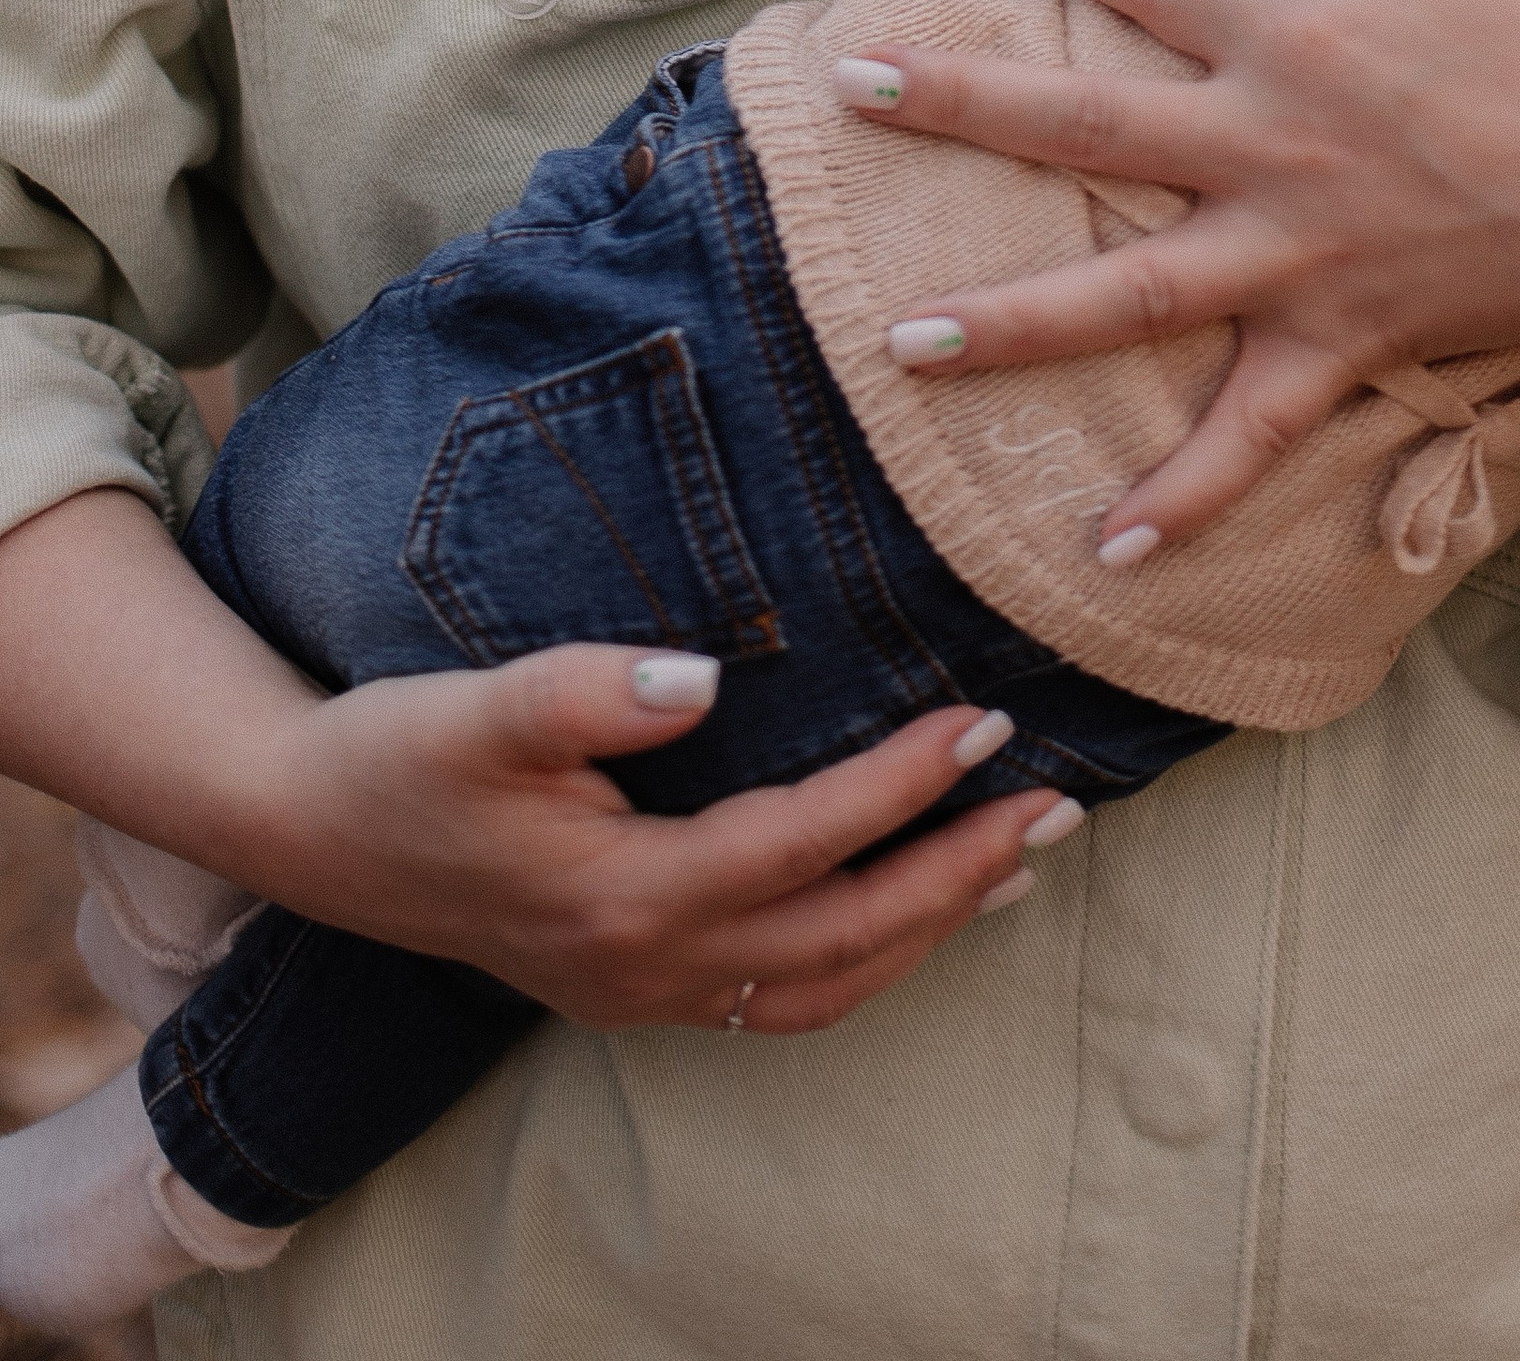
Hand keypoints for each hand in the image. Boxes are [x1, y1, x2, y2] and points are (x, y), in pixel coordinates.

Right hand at [248, 648, 1076, 1033]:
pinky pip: (780, 996)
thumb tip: (700, 674)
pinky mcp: (630, 983)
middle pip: (842, 936)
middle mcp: (647, 963)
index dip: (900, 784)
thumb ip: (589, 692)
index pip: (802, 843)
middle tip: (1059, 800)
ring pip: (823, 984)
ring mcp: (641, 989)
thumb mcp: (480, 708)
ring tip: (1021, 858)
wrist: (309, 831)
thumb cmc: (398, 756)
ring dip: (930, 925)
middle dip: (960, 870)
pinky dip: (864, 957)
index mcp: (625, 896)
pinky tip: (907, 911)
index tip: (986, 721)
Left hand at [856, 0, 1519, 588]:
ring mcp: (1300, 254)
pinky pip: (1250, 435)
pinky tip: (1104, 556)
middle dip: (965, 108)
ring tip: (903, 348)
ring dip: (1014, 326)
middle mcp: (1272, 144)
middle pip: (1090, 130)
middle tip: (860, 92)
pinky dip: (1182, 500)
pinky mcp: (1344, 339)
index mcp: (1297, 29)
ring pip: (1131, 299)